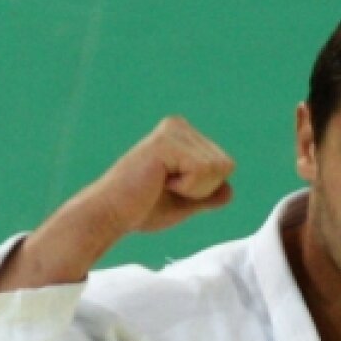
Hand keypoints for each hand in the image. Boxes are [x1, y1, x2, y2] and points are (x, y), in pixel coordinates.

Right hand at [0, 116, 234, 290]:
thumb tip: (230, 190)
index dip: (205, 189)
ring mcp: (172, 130)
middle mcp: (178, 125)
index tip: (172, 189)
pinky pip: (202, 171)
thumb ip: (207, 196)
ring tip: (162, 185)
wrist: (111, 215)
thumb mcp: (184, 203)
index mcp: (183, 135)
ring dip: (193, 189)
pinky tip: (160, 183)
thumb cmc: (142, 209)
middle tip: (166, 189)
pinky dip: (187, 187)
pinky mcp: (166, 142)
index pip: (225, 165)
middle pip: (226, 165)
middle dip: (202, 189)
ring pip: (217, 168)